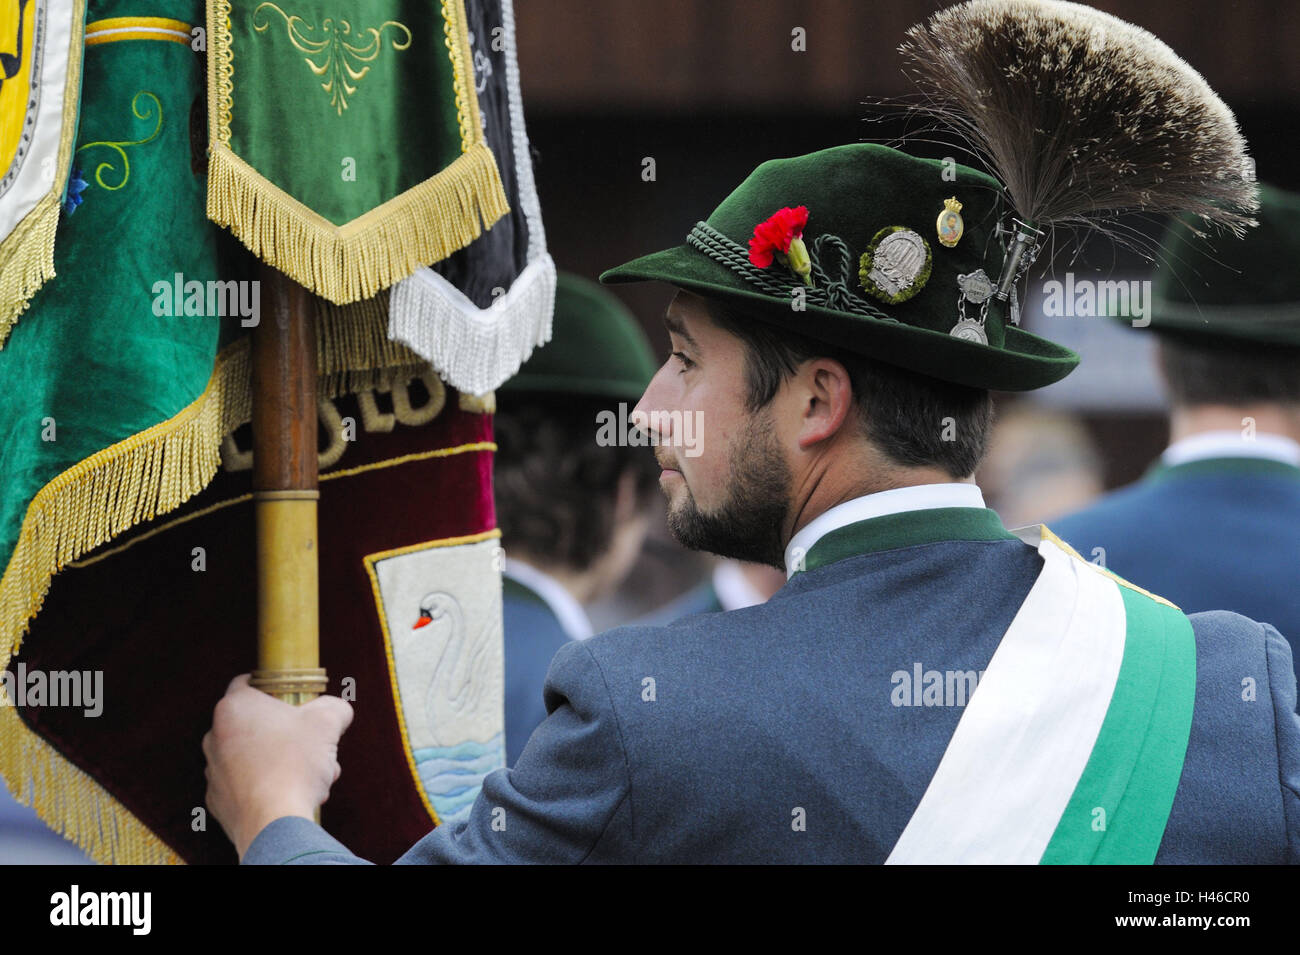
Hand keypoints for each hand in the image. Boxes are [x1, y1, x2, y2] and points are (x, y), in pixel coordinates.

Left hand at [203, 674, 353, 858]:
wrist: (274, 822)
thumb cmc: (296, 765)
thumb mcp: (328, 722)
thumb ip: (335, 706)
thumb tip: (338, 708)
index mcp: (235, 707)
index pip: (247, 682)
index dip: (272, 686)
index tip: (290, 696)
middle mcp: (215, 736)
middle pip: (254, 722)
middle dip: (284, 730)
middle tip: (309, 741)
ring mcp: (213, 769)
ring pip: (251, 754)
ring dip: (278, 759)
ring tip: (308, 773)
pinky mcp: (217, 799)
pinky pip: (244, 783)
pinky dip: (265, 784)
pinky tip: (289, 792)